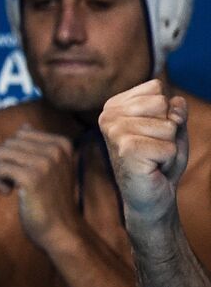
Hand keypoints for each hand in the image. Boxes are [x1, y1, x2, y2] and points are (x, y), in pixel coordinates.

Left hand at [0, 125, 79, 245]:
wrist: (60, 229)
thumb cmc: (50, 200)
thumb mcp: (49, 169)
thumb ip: (37, 147)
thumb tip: (24, 126)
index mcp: (61, 143)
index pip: (20, 134)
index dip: (13, 153)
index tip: (19, 172)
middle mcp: (55, 149)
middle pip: (8, 142)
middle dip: (2, 162)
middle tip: (9, 182)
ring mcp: (45, 162)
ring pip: (1, 152)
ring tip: (7, 186)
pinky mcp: (32, 177)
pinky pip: (0, 167)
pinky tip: (7, 192)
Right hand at [99, 79, 188, 226]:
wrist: (149, 198)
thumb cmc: (158, 162)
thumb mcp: (171, 130)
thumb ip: (174, 111)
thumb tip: (177, 101)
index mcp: (114, 106)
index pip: (156, 89)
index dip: (165, 112)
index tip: (153, 133)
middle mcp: (109, 116)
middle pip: (162, 103)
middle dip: (169, 129)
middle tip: (154, 148)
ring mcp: (115, 132)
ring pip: (168, 126)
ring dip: (169, 146)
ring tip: (153, 159)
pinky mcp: (127, 150)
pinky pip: (169, 146)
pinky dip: (168, 160)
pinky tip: (153, 168)